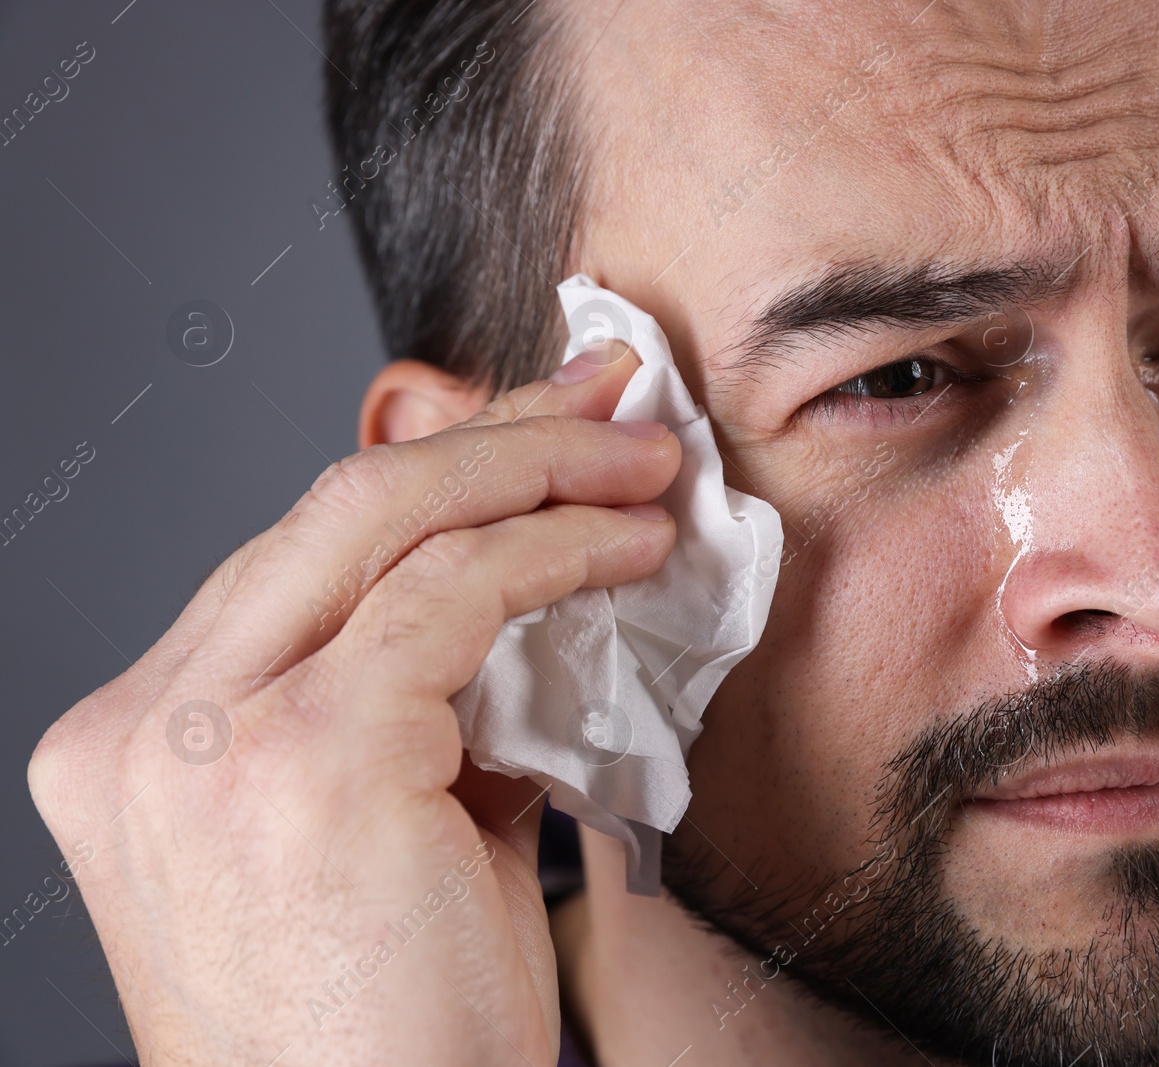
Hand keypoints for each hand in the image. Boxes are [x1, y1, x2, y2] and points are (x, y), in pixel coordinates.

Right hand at [28, 344, 673, 1065]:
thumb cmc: (396, 1033)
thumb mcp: (385, 831)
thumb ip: (416, 700)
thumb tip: (515, 585)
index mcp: (140, 744)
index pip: (294, 560)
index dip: (428, 480)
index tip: (531, 436)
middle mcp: (142, 731)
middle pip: (326, 509)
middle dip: (488, 433)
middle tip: (606, 400)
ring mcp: (204, 741)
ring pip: (386, 518)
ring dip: (540, 471)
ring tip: (644, 465)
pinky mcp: (306, 760)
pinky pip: (455, 595)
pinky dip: (557, 551)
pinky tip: (630, 549)